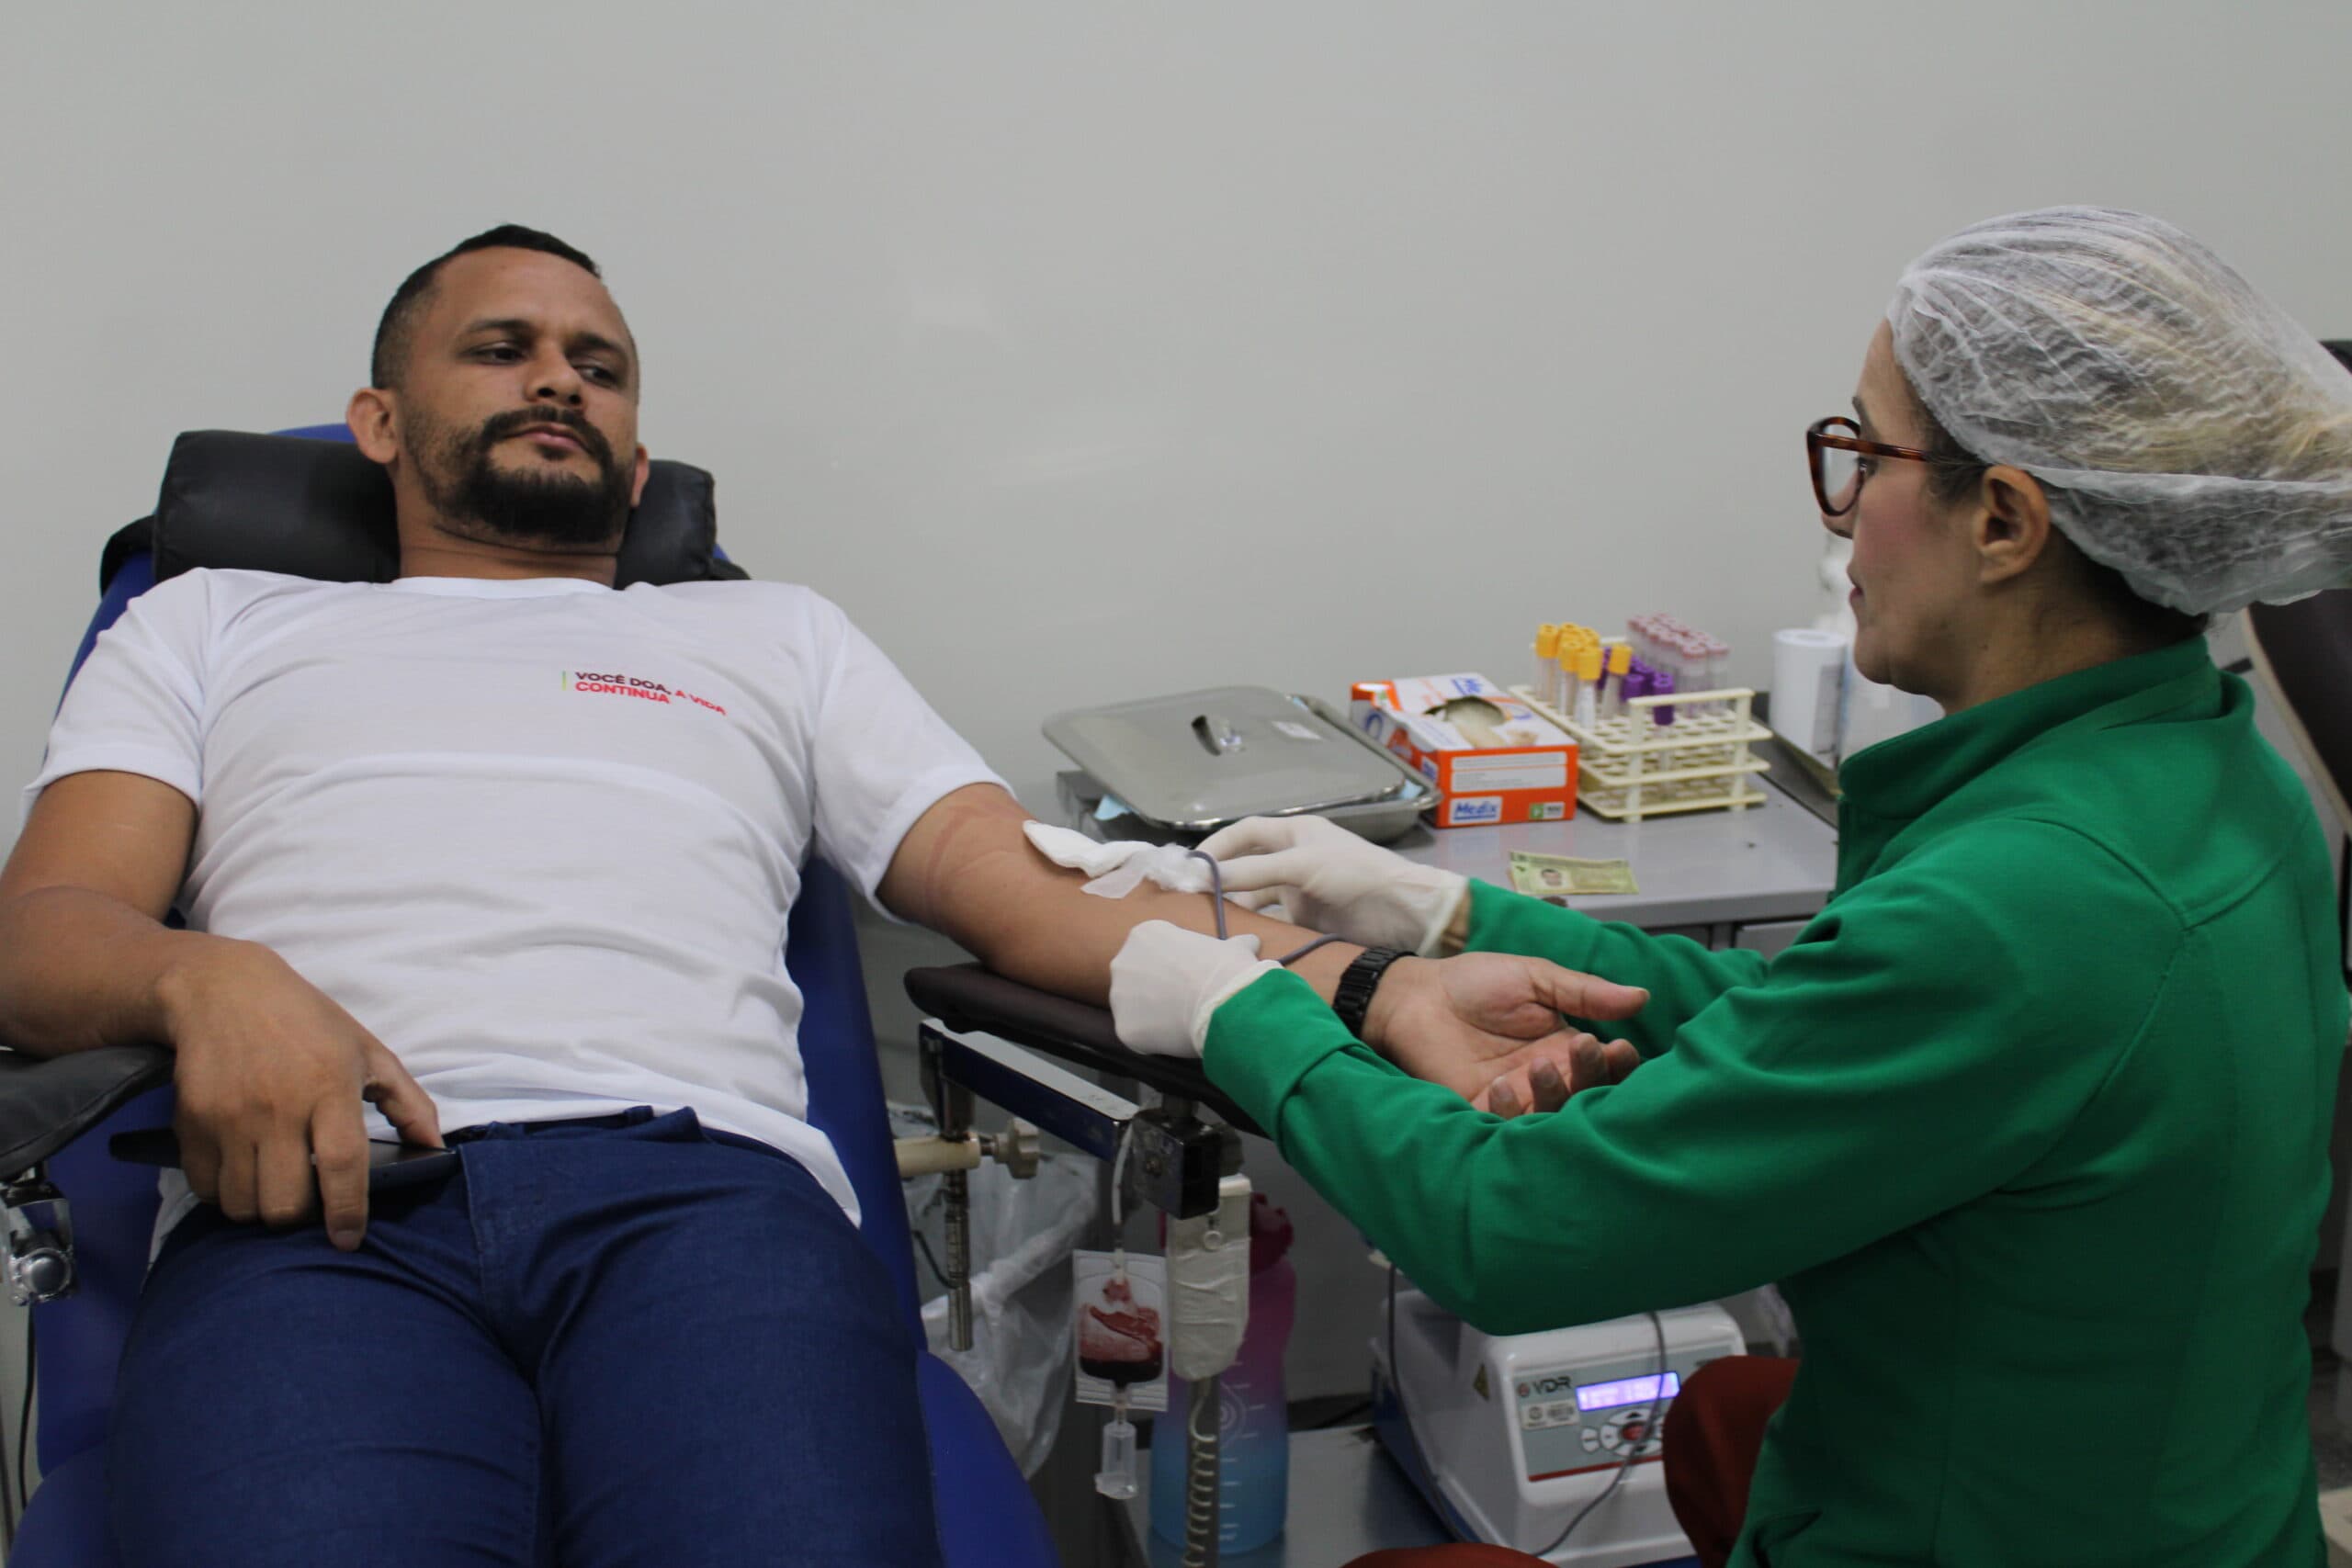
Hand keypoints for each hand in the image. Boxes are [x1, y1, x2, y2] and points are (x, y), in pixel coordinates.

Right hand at [157, 939, 441, 1249]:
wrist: (222, 990)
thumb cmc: (306, 1022)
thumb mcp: (368, 1050)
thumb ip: (408, 1102)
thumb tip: (435, 1148)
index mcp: (330, 1087)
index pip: (341, 1167)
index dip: (347, 1212)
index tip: (348, 1239)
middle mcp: (278, 1107)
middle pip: (285, 1202)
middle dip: (299, 1216)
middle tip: (307, 1200)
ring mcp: (230, 1116)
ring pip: (243, 1204)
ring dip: (260, 1208)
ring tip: (273, 1183)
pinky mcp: (191, 1121)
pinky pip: (204, 1187)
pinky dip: (222, 1192)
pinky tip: (240, 1169)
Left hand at [1109, 922, 1279, 1056]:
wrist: (1223, 1002)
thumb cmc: (1227, 968)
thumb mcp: (1233, 948)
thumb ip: (1234, 944)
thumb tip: (1251, 941)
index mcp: (1145, 935)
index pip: (1153, 950)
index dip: (1173, 965)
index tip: (1191, 976)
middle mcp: (1123, 961)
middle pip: (1136, 977)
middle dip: (1154, 988)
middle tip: (1183, 1000)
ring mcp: (1119, 996)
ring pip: (1133, 1007)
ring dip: (1150, 1014)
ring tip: (1179, 1021)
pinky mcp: (1123, 1028)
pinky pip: (1136, 1034)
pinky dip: (1152, 1039)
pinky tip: (1174, 1038)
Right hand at [1199, 815, 1467, 954]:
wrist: (1404, 913)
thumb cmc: (1356, 875)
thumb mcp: (1302, 866)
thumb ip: (1253, 872)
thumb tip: (1203, 879)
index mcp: (1296, 834)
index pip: (1245, 832)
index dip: (1216, 846)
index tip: (1188, 868)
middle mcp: (1294, 859)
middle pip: (1246, 865)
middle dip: (1218, 879)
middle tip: (1187, 899)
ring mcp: (1300, 891)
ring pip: (1256, 896)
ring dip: (1233, 907)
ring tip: (1204, 924)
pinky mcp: (1307, 920)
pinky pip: (1272, 921)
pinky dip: (1253, 927)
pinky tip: (1234, 939)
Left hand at [1364, 952, 1645, 1114]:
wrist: (1418, 996)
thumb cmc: (1476, 983)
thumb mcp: (1536, 978)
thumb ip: (1584, 992)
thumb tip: (1642, 997)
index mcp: (1566, 1047)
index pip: (1607, 1066)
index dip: (1620, 1064)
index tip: (1621, 1048)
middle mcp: (1548, 1077)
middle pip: (1587, 1094)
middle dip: (1592, 1076)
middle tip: (1580, 1049)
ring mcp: (1517, 1096)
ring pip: (1553, 1114)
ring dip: (1555, 1093)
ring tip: (1540, 1065)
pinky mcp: (1482, 1110)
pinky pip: (1507, 1126)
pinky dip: (1509, 1110)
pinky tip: (1500, 1084)